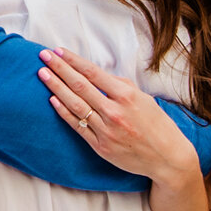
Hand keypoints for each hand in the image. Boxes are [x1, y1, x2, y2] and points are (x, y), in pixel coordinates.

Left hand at [37, 46, 197, 183]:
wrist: (166, 158)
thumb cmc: (157, 125)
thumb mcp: (144, 99)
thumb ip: (121, 86)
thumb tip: (99, 75)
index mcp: (126, 96)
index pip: (93, 73)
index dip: (74, 61)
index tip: (59, 51)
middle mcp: (114, 112)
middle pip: (80, 86)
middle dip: (59, 69)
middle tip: (44, 56)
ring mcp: (106, 130)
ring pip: (75, 105)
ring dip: (56, 87)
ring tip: (43, 74)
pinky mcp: (100, 146)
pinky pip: (77, 126)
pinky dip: (64, 112)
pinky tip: (53, 100)